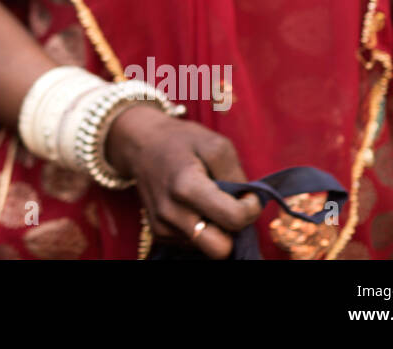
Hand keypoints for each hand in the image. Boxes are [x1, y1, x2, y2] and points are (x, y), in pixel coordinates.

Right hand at [106, 104, 261, 258]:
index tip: (247, 194)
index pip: (234, 219)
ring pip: (208, 249)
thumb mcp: (216, 144)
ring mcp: (162, 227)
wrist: (142, 145)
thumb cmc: (182, 142)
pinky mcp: (159, 234)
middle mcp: (171, 212)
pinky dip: (202, 230)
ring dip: (216, 230)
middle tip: (231, 208)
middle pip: (220, 250)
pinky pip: (194, 245)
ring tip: (209, 203)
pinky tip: (195, 208)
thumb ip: (236, 175)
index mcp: (186, 186)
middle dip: (233, 232)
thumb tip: (247, 203)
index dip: (251, 209)